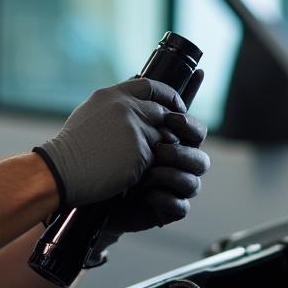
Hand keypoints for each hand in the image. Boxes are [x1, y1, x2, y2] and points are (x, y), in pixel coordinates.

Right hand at [34, 78, 187, 208]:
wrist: (62, 170)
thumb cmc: (72, 146)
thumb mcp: (90, 113)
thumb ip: (114, 105)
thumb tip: (135, 101)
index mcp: (112, 95)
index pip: (151, 86)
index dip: (168, 95)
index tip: (175, 106)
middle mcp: (126, 108)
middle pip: (162, 113)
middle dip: (167, 127)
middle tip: (166, 139)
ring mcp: (135, 130)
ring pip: (162, 138)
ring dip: (156, 149)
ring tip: (139, 159)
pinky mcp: (140, 152)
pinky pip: (155, 159)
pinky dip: (148, 166)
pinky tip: (133, 170)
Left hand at [98, 111, 209, 242]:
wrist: (86, 189)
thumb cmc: (102, 155)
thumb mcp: (115, 124)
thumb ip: (132, 103)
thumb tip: (139, 77)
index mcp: (171, 142)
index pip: (195, 132)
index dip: (188, 125)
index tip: (172, 118)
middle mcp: (176, 166)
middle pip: (201, 159)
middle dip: (182, 153)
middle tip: (158, 150)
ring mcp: (172, 189)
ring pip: (193, 183)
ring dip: (171, 175)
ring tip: (146, 175)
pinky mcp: (165, 210)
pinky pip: (181, 207)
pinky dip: (165, 199)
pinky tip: (147, 195)